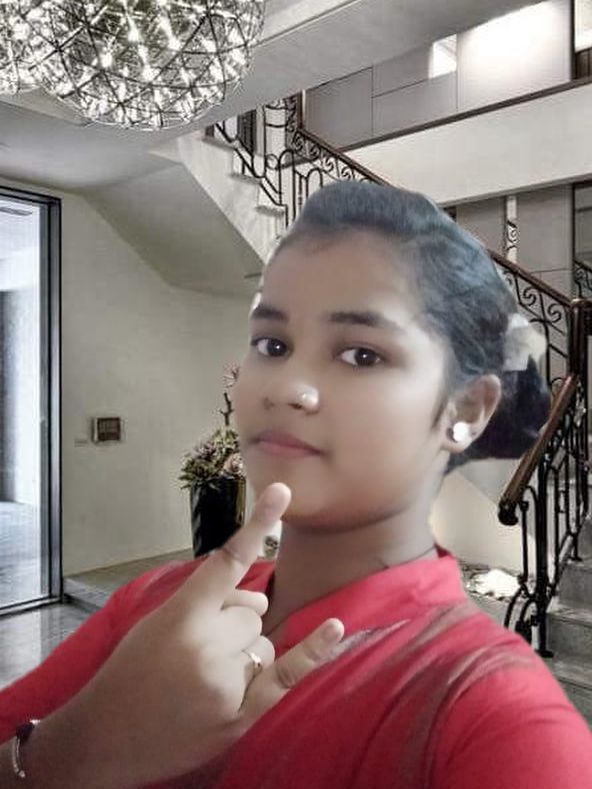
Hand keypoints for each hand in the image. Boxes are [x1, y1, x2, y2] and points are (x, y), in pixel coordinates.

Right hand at [65, 483, 343, 788]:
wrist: (106, 739)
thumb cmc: (129, 672)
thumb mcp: (157, 623)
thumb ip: (207, 601)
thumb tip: (260, 594)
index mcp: (181, 618)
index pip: (227, 561)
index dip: (257, 524)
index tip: (281, 491)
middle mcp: (208, 648)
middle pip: (253, 610)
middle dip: (234, 621)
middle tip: (198, 647)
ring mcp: (227, 685)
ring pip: (265, 642)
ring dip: (245, 651)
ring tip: (205, 676)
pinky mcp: (241, 717)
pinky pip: (287, 676)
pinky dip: (312, 652)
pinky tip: (334, 628)